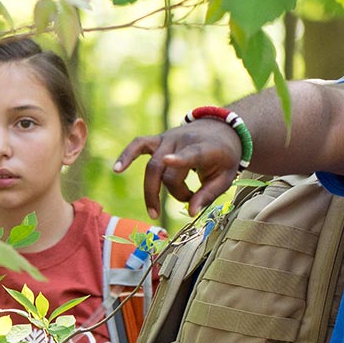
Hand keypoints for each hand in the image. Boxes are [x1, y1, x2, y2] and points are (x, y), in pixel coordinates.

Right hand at [113, 119, 242, 218]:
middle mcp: (183, 141)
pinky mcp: (158, 139)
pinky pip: (138, 145)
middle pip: (167, 170)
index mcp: (205, 148)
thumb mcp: (227, 177)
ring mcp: (168, 138)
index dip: (179, 158)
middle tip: (188, 202)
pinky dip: (127, 155)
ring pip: (152, 165)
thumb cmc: (225, 157)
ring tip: (154, 212)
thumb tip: (190, 212)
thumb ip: (208, 195)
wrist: (222, 129)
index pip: (190, 153)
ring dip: (152, 190)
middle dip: (175, 192)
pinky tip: (116, 169)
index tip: (168, 161)